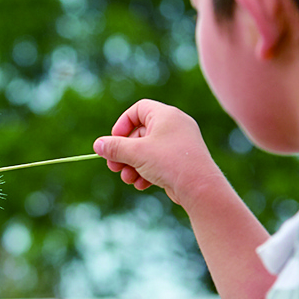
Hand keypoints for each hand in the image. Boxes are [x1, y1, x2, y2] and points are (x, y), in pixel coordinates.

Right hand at [93, 100, 221, 209]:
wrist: (200, 188)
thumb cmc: (170, 163)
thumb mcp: (136, 153)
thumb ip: (115, 147)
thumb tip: (98, 145)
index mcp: (166, 115)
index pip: (138, 110)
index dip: (122, 124)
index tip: (113, 141)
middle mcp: (174, 126)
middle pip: (139, 133)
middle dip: (124, 152)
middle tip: (113, 166)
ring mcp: (179, 143)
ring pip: (147, 150)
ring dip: (132, 165)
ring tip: (128, 179)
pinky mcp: (181, 160)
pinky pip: (158, 161)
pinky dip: (146, 171)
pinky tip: (141, 184)